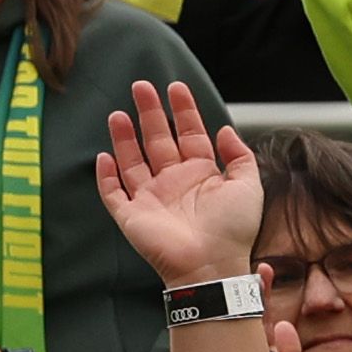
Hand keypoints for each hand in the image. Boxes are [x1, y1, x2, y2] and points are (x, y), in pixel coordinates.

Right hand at [86, 78, 269, 283]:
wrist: (211, 265)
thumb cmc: (232, 230)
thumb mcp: (248, 186)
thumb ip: (239, 156)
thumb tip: (225, 130)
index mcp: (201, 174)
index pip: (189, 134)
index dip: (182, 111)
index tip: (175, 87)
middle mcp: (174, 182)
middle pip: (158, 140)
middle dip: (149, 113)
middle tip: (141, 86)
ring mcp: (151, 198)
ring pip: (132, 161)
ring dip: (124, 138)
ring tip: (117, 114)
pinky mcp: (131, 215)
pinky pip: (113, 193)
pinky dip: (106, 176)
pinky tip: (104, 156)